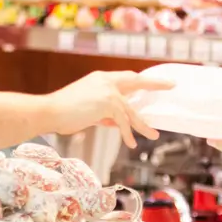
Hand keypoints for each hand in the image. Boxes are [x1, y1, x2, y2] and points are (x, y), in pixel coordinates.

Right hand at [46, 71, 173, 147]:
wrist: (50, 112)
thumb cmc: (64, 113)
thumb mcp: (89, 112)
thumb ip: (104, 115)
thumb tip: (119, 124)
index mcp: (100, 79)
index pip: (125, 78)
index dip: (140, 81)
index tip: (152, 81)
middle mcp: (105, 81)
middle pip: (135, 81)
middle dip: (154, 84)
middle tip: (171, 85)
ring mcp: (107, 91)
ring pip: (131, 110)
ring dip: (143, 124)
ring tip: (153, 134)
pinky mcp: (107, 104)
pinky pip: (122, 122)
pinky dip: (127, 134)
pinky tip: (131, 143)